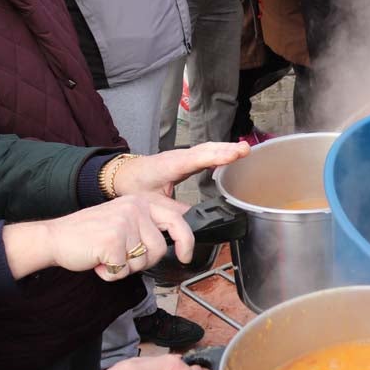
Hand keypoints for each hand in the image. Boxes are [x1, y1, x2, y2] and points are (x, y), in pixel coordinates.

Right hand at [1, 192, 194, 280]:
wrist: (54, 238)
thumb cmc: (89, 234)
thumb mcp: (123, 220)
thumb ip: (147, 224)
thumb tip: (179, 236)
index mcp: (140, 201)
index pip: (177, 218)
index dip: (186, 240)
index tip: (186, 256)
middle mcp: (134, 208)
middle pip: (159, 247)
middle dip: (146, 261)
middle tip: (126, 260)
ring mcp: (124, 223)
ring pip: (143, 261)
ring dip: (126, 267)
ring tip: (108, 256)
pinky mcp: (113, 240)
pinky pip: (124, 270)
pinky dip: (111, 274)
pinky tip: (99, 262)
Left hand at [111, 141, 250, 197]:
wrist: (122, 174)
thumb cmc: (135, 186)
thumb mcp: (153, 202)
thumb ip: (174, 210)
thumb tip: (194, 221)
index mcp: (170, 166)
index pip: (197, 159)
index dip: (216, 157)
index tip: (233, 155)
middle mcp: (178, 157)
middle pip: (206, 149)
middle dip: (227, 149)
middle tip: (246, 150)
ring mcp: (182, 155)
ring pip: (207, 148)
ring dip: (226, 148)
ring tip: (245, 150)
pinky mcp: (185, 157)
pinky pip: (205, 151)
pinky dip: (219, 151)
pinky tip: (230, 154)